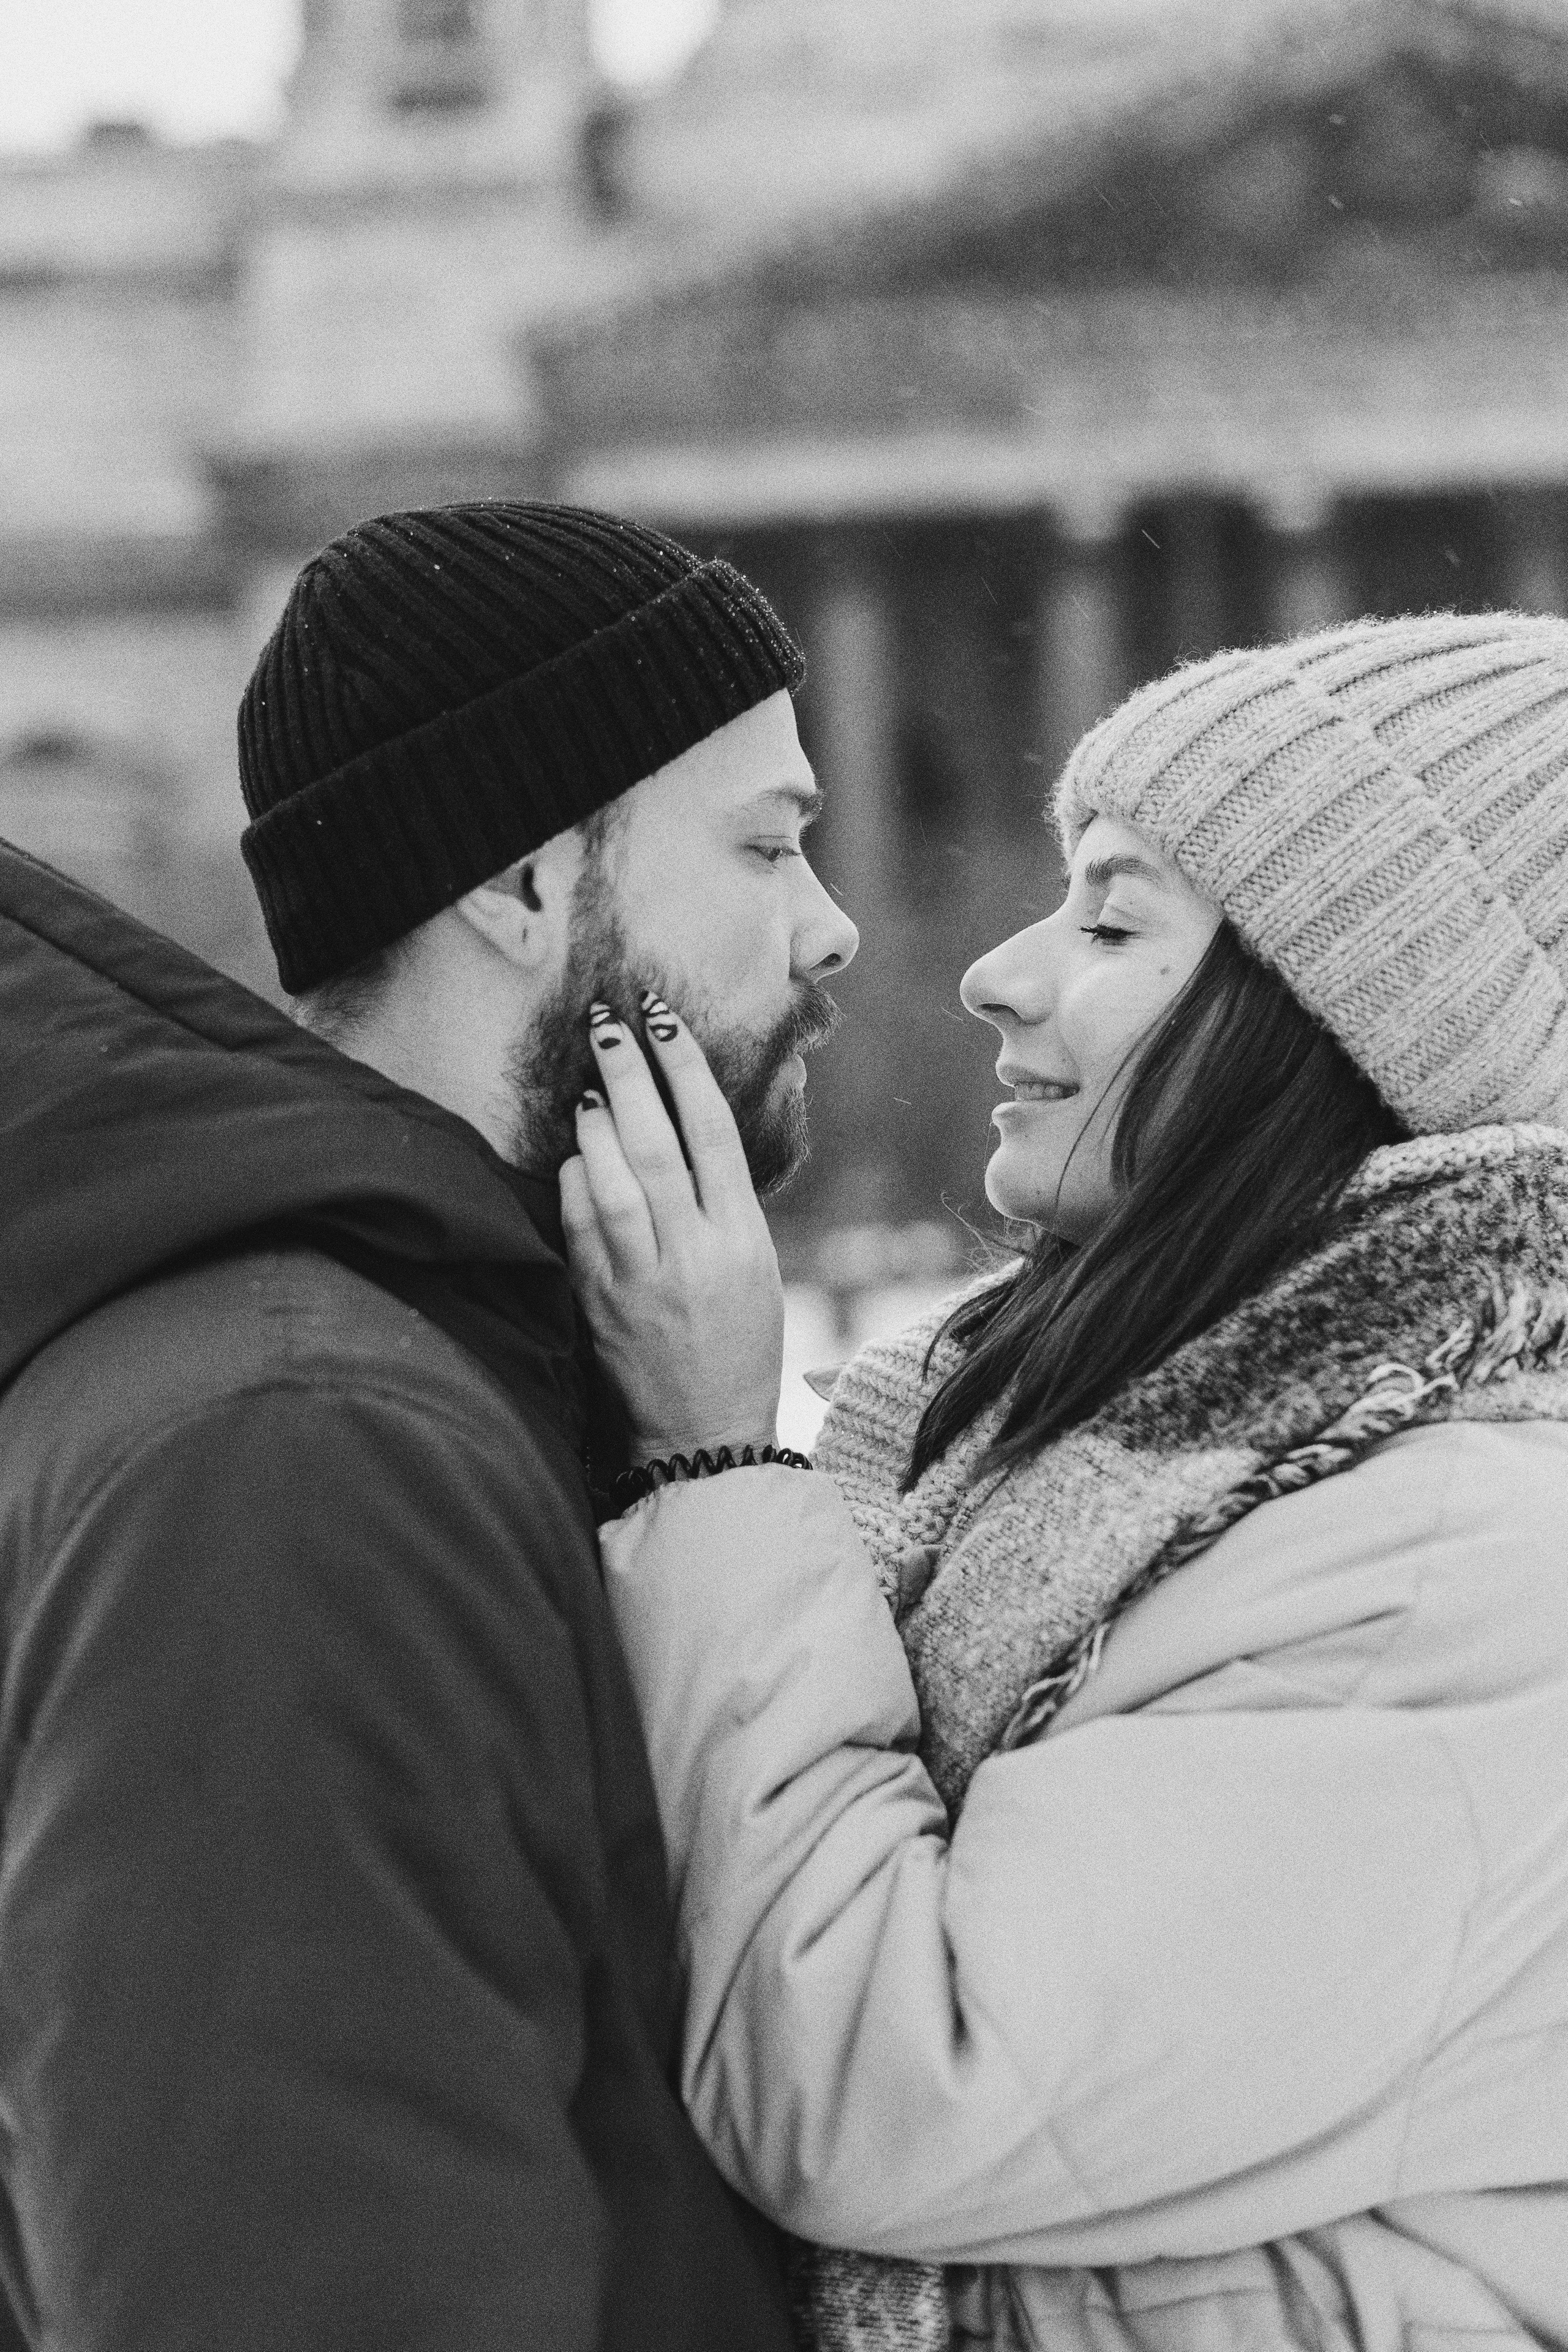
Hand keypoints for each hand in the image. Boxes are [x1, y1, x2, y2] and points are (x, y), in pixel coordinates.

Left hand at [559, 994, 784, 1463]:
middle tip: (608, 1023)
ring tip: (590, 1082)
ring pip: (616, 1182)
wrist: (706, 1440)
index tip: (664, 1021)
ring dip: (597, 1124)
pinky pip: (582, 1228)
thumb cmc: (737, 1351)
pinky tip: (573, 1156)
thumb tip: (686, 1135)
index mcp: (745, 1239)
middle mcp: (697, 1253)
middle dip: (631, 1073)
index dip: (686, 1068)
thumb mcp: (754, 1272)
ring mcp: (646, 1279)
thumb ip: (722, 1208)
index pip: (712, 1132)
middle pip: (659, 1143)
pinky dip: (574, 1183)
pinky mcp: (602, 1306)